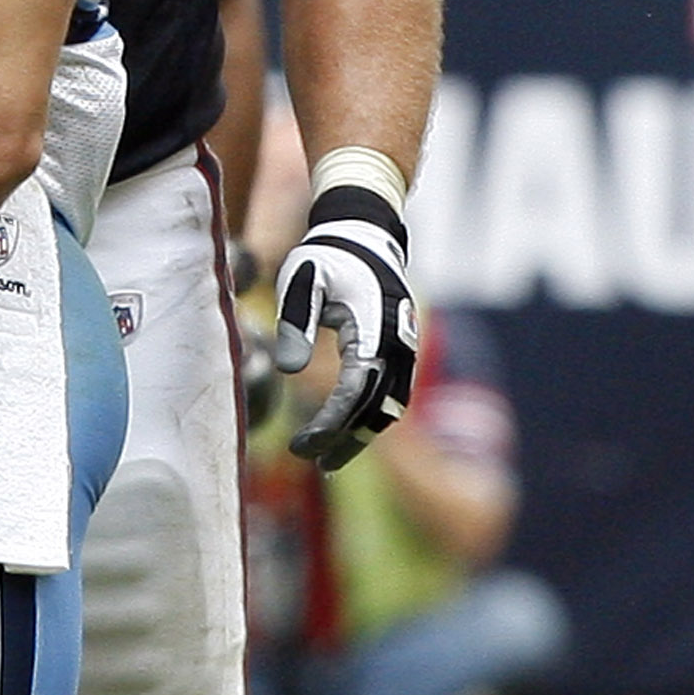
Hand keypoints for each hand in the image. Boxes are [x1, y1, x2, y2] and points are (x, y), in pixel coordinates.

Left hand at [271, 187, 416, 470]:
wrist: (364, 234)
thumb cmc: (325, 257)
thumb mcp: (300, 281)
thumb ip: (295, 323)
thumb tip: (288, 369)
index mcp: (373, 326)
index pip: (355, 389)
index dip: (330, 422)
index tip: (303, 445)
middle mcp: (398, 341)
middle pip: (378, 406)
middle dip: (345, 438)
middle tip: (311, 459)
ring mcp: (405, 347)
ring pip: (391, 405)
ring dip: (362, 434)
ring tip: (328, 460)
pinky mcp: (401, 350)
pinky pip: (393, 393)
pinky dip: (371, 417)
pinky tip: (346, 433)